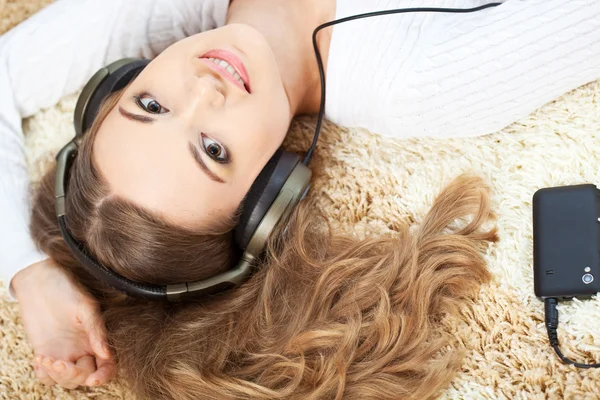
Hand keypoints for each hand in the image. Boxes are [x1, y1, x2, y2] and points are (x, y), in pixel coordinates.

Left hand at [11, 259, 114, 388]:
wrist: (40, 279)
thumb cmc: (67, 287)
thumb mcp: (85, 306)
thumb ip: (97, 330)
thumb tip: (106, 354)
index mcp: (97, 338)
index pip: (107, 365)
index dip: (103, 375)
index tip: (94, 379)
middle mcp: (83, 348)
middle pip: (85, 376)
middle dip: (75, 376)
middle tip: (61, 363)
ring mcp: (64, 352)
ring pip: (66, 380)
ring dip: (57, 376)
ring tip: (47, 359)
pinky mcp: (45, 352)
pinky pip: (46, 376)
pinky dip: (43, 374)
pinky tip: (40, 359)